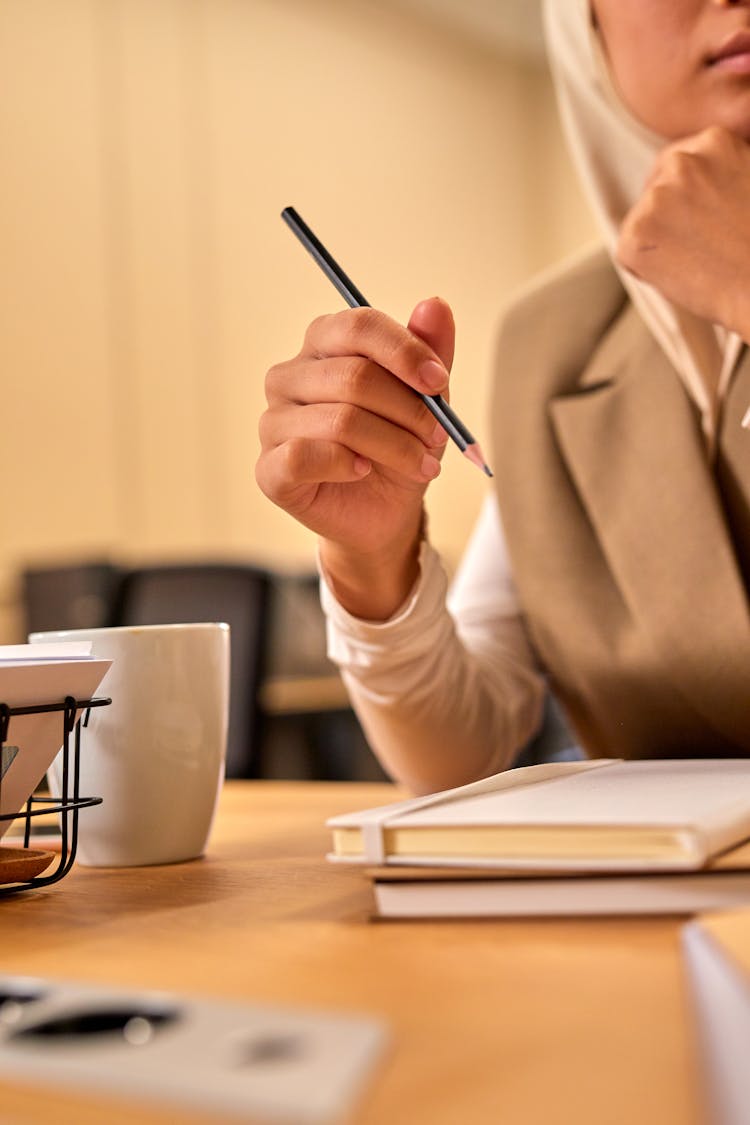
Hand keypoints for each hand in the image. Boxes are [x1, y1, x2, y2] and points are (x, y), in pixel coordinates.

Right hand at [255, 297, 454, 617]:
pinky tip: (365, 471)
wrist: (385, 511)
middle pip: (355, 377)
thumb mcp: (426, 399)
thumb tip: (435, 305)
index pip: (357, 325)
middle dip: (409, 411)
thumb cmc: (398, 446)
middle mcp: (289, 376)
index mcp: (323, 345)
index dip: (404, 351)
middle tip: (437, 436)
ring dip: (394, 446)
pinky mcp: (269, 468)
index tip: (439, 382)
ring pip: (340, 421)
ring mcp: (273, 422)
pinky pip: (306, 455)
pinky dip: (348, 465)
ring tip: (420, 464)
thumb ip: (430, 352)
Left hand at [617, 126, 749, 339]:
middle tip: (694, 243)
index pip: (680, 163)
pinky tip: (679, 275)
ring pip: (642, 220)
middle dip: (668, 213)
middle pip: (657, 186)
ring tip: (695, 261)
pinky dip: (645, 268)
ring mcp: (656, 197)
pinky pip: (629, 253)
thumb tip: (702, 189)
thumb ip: (724, 172)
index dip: (685, 194)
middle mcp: (682, 162)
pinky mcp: (636, 233)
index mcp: (715, 142)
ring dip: (658, 240)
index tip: (697, 216)